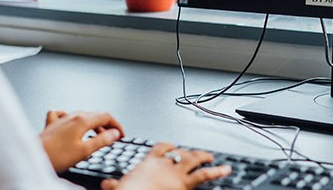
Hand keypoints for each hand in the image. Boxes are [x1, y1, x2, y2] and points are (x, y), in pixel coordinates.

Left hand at [39, 110, 124, 171]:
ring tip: (97, 134)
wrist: (35, 156)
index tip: (121, 134)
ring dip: (93, 123)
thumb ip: (102, 140)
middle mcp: (72, 116)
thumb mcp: (85, 150)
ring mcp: (61, 118)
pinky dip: (72, 118)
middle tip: (113, 136)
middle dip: (107, 125)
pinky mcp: (52, 124)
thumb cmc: (56, 155)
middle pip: (95, 114)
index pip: (106, 116)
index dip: (116, 125)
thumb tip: (114, 133)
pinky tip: (71, 123)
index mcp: (82, 120)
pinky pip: (64, 114)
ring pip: (82, 115)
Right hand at [100, 143, 231, 189]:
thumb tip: (107, 186)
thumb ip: (115, 185)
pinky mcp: (185, 183)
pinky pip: (205, 175)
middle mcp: (164, 164)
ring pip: (194, 160)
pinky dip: (216, 171)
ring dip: (204, 157)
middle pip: (179, 153)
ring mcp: (176, 173)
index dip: (168, 147)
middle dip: (188, 153)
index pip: (160, 149)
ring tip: (212, 157)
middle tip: (196, 153)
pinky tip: (226, 169)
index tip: (172, 146)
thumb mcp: (118, 186)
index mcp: (148, 163)